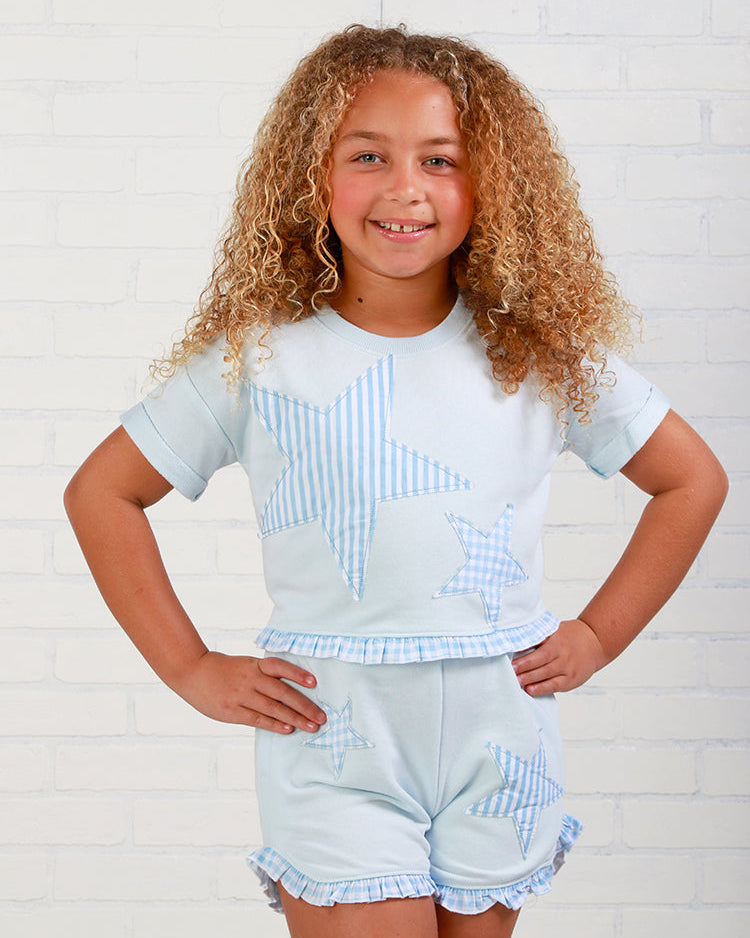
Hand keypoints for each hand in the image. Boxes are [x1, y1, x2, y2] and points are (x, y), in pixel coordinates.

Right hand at [174, 651, 326, 733]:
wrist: (193, 672)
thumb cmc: (225, 669)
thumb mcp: (246, 664)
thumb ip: (265, 674)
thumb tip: (292, 689)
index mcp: (255, 665)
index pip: (279, 667)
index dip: (297, 674)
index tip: (314, 682)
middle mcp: (250, 679)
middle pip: (282, 693)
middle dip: (304, 706)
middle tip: (322, 716)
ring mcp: (241, 696)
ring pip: (273, 709)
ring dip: (295, 719)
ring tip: (312, 726)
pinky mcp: (232, 712)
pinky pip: (258, 719)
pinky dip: (274, 725)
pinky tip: (288, 730)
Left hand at [512, 619, 607, 695]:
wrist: (595, 642)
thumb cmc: (570, 636)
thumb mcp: (554, 631)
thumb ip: (538, 637)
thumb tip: (516, 642)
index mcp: (556, 643)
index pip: (539, 653)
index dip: (525, 660)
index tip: (511, 664)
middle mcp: (562, 656)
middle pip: (541, 665)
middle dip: (524, 671)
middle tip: (510, 675)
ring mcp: (568, 669)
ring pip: (547, 676)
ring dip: (531, 680)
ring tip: (517, 683)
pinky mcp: (571, 680)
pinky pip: (556, 685)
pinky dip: (543, 688)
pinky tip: (531, 689)